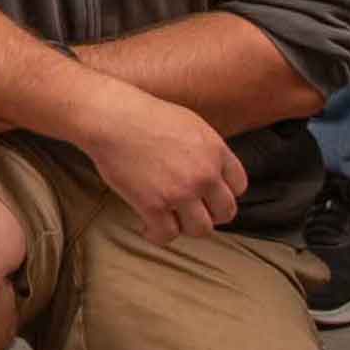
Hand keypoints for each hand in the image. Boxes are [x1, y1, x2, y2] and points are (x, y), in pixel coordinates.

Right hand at [63, 77, 247, 241]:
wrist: (111, 118)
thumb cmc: (143, 114)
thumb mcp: (190, 123)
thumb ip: (206, 150)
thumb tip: (210, 170)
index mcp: (216, 151)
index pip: (239, 187)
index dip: (222, 193)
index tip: (208, 196)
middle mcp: (204, 174)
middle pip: (225, 212)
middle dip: (209, 214)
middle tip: (191, 211)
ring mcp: (180, 192)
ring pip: (200, 229)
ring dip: (186, 227)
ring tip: (170, 219)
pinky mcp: (153, 205)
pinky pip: (166, 235)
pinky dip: (157, 235)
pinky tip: (147, 227)